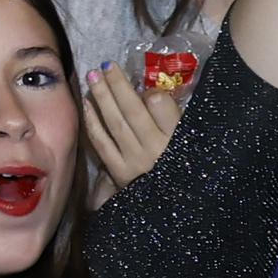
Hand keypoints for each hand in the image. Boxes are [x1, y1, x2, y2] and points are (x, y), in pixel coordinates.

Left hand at [78, 60, 189, 197]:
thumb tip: (149, 94)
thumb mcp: (190, 141)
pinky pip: (102, 144)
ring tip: (93, 77)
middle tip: (105, 65)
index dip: (149, 90)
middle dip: (117, 86)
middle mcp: (156, 149)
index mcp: (178, 139)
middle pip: (133, 111)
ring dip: (102, 98)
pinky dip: (93, 123)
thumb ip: (171, 117)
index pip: (163, 107)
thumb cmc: (184, 170)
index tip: (140, 80)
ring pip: (115, 124)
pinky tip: (87, 105)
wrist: (171, 211)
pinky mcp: (119, 173)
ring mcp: (135, 162)